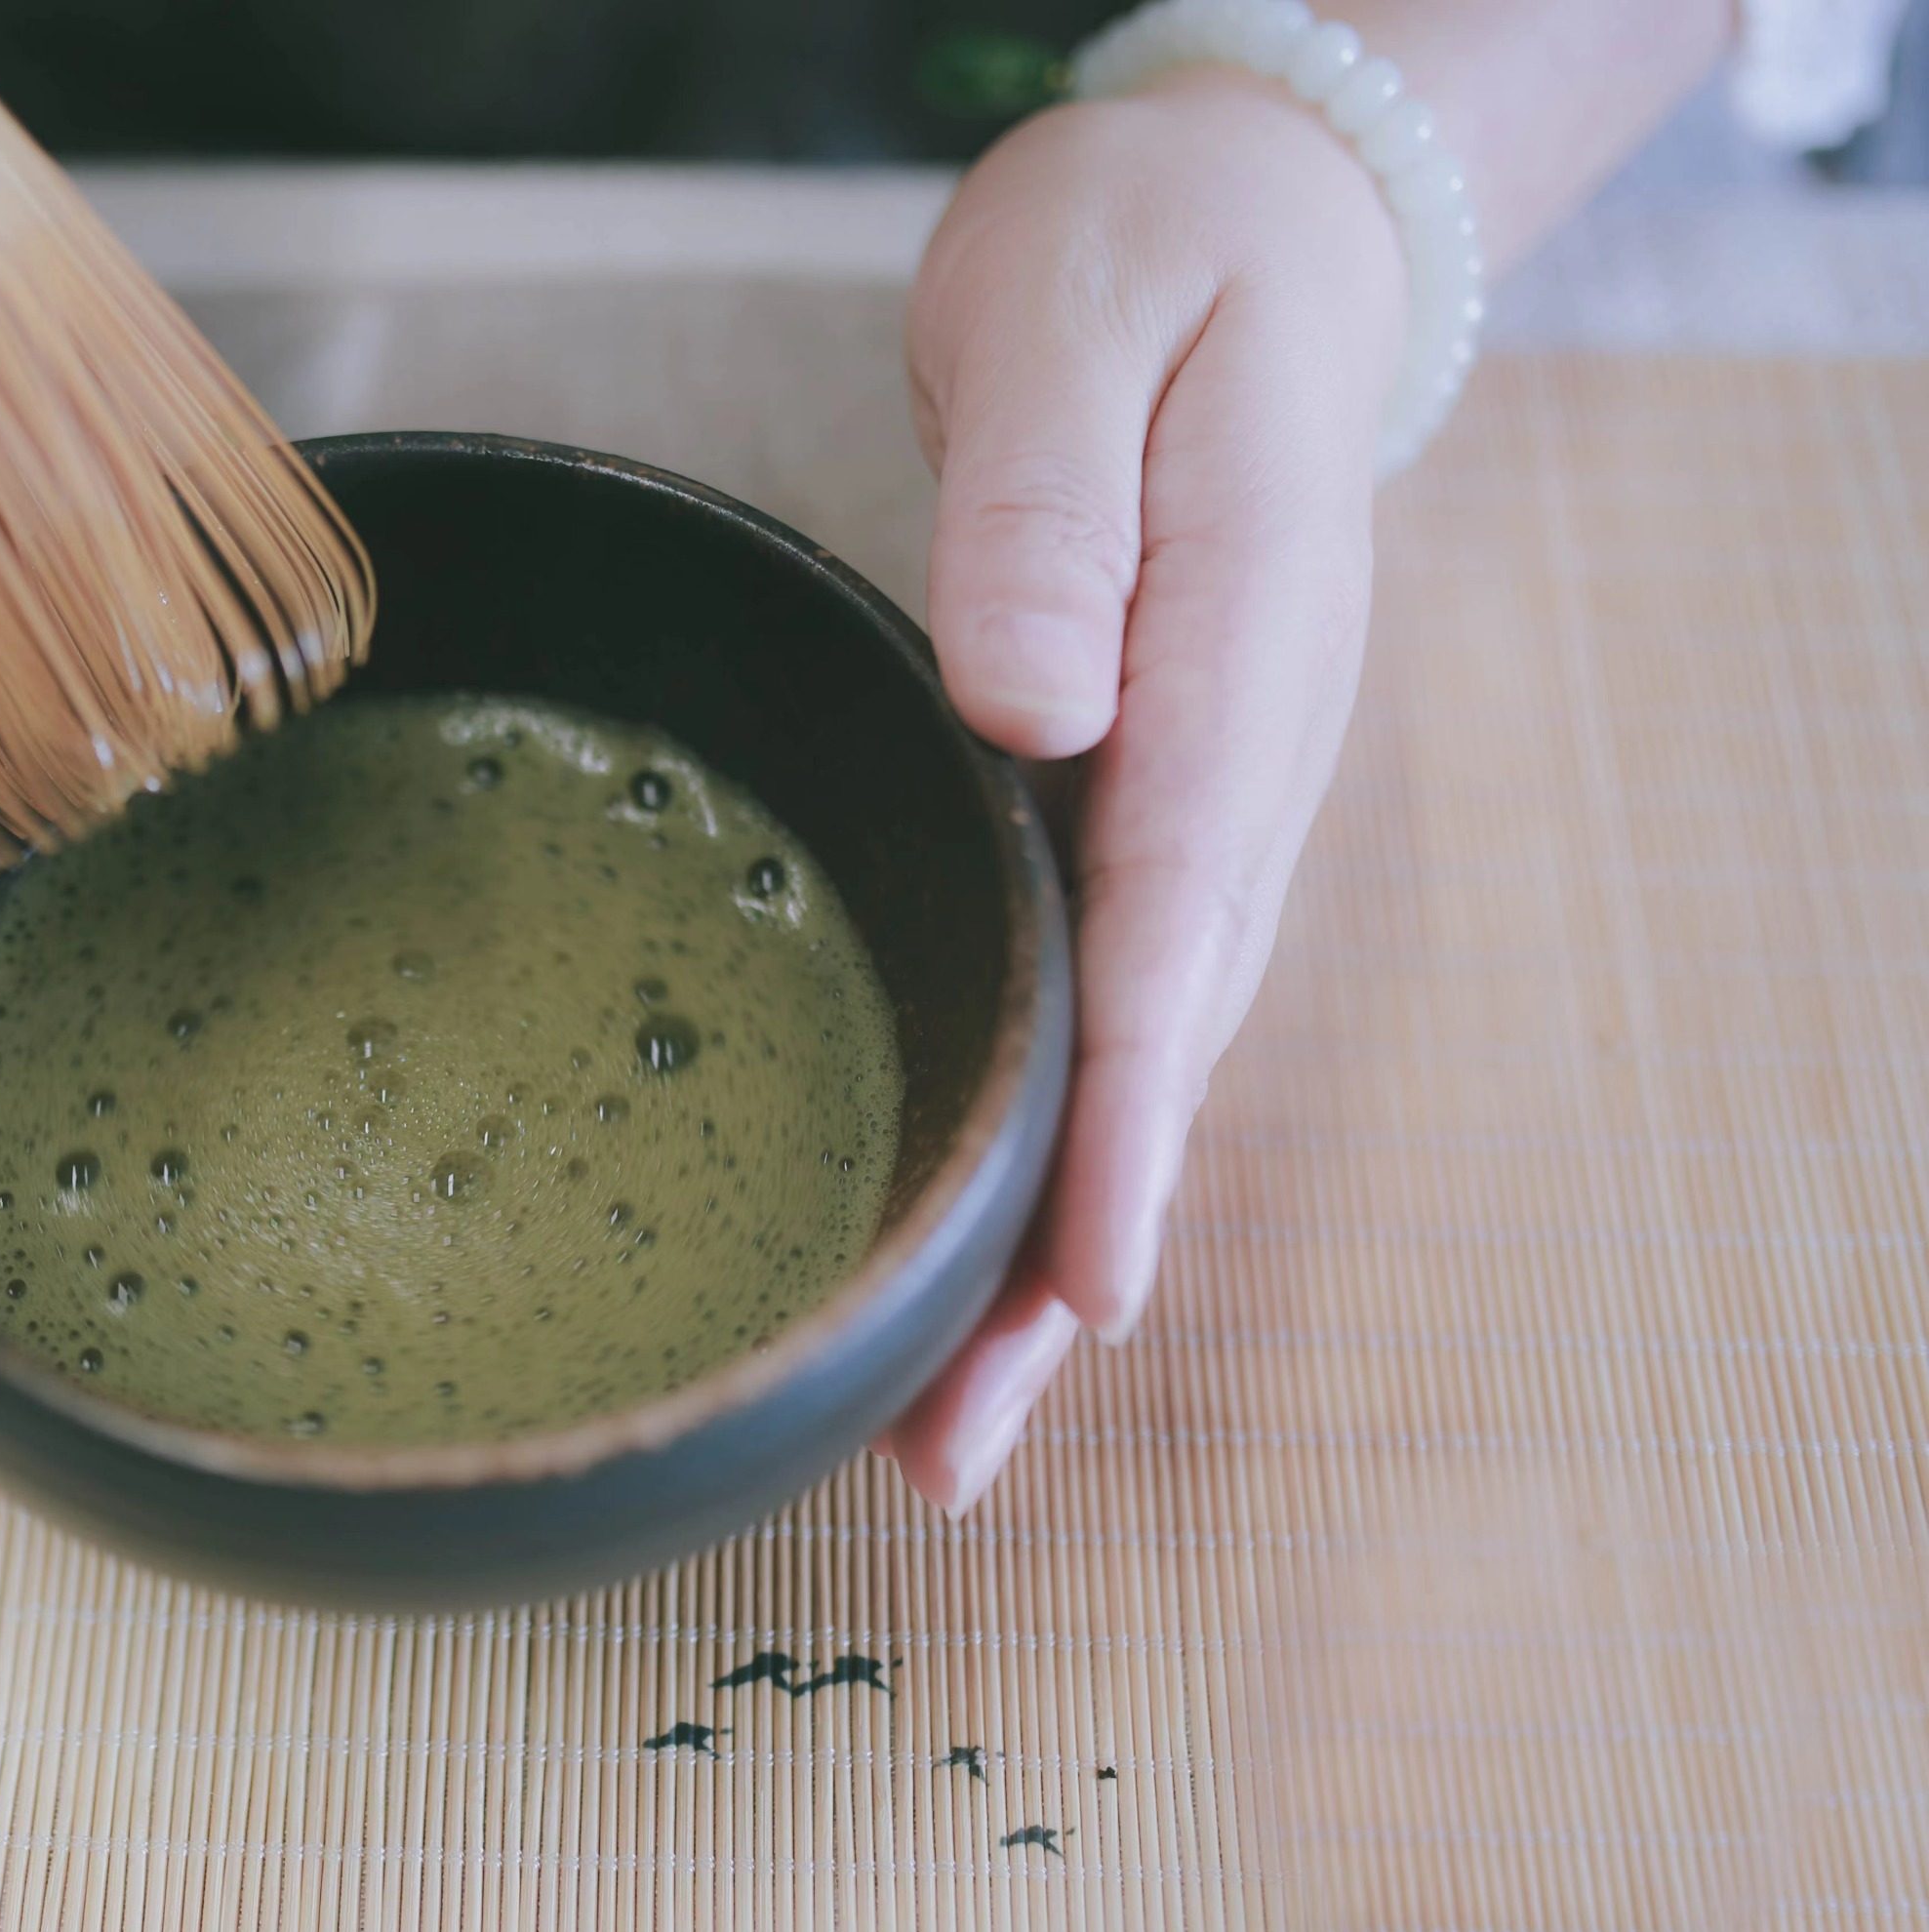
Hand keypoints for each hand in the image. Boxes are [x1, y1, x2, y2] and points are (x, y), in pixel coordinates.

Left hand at [879, 73, 1403, 1514]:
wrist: (1239, 237)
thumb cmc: (1147, 263)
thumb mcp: (1084, 325)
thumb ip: (1059, 510)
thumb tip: (1031, 706)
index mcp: (1234, 652)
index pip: (1178, 913)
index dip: (1127, 1112)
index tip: (1085, 1280)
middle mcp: (1232, 759)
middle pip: (1157, 1043)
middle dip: (1062, 1253)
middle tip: (949, 1450)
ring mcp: (1193, 793)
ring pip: (1126, 1051)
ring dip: (1040, 1238)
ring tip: (935, 1428)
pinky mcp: (1132, 796)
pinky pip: (1091, 990)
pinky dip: (1036, 1125)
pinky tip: (957, 1235)